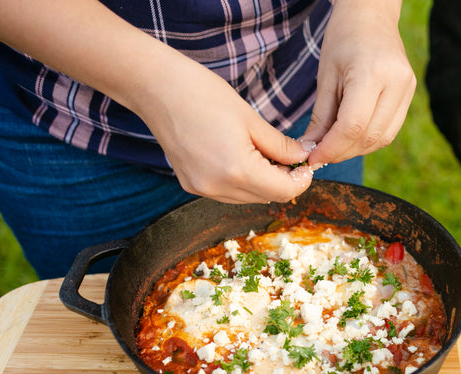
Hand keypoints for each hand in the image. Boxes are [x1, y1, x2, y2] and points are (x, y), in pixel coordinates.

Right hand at [139, 59, 315, 203]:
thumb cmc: (202, 94)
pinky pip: (228, 192)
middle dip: (284, 180)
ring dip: (263, 182)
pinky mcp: (191, 185)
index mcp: (237, 171)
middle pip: (267, 198)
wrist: (155, 88)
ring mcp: (201, 189)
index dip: (300, 180)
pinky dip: (243, 181)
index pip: (283, 192)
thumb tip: (302, 157)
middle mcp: (217, 188)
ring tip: (265, 154)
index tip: (306, 164)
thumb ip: (280, 145)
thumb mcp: (250, 119)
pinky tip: (243, 158)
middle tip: (290, 156)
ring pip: (248, 198)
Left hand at [303, 0, 415, 168]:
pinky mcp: (410, 94)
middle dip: (342, 152)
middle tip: (320, 156)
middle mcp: (396, 83)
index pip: (352, 126)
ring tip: (334, 146)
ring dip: (356, 149)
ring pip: (382, 138)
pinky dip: (369, 140)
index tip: (313, 159)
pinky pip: (390, 130)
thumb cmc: (343, 38)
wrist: (371, 14)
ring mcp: (407, 89)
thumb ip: (321, 117)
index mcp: (371, 73)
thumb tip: (312, 150)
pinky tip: (351, 136)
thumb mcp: (326, 76)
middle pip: (369, 136)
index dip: (331, 148)